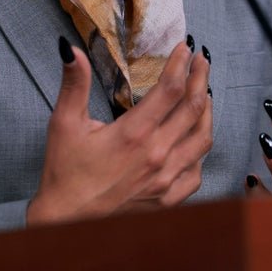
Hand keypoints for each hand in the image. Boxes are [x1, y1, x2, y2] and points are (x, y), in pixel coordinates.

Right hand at [27, 36, 212, 224]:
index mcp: (134, 134)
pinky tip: (195, 138)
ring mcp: (166, 180)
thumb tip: (71, 50)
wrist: (66, 222)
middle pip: (194, 108)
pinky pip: (197, 170)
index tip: (185, 48)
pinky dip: (200, 149)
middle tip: (201, 61)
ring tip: (204, 93)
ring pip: (203, 139)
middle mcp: (157, 155)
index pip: (170, 89)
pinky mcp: (169, 199)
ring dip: (207, 111)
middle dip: (201, 79)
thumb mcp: (64, 124)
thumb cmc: (65, 173)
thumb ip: (74, 84)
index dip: (181, 64)